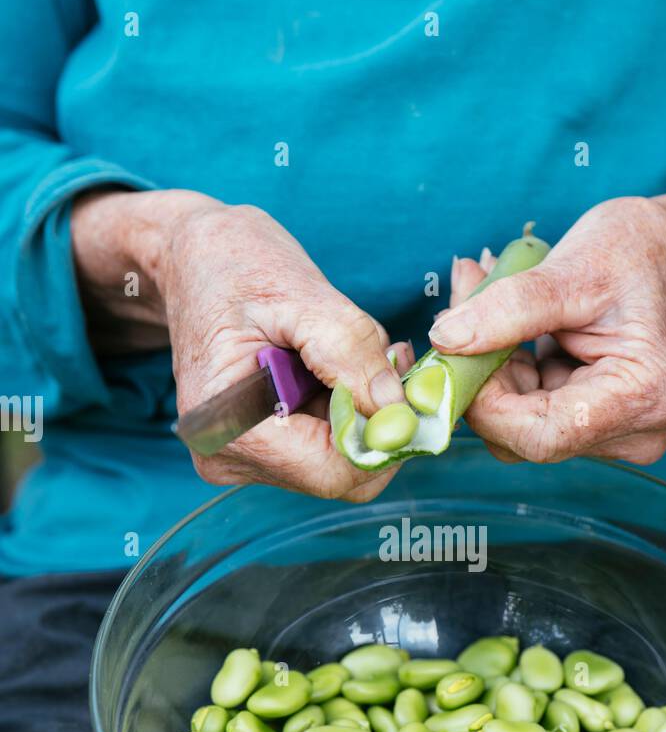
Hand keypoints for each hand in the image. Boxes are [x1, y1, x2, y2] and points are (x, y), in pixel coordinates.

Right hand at [72, 189, 407, 499]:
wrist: (191, 256)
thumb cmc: (234, 263)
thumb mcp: (299, 292)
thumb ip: (351, 351)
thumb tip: (398, 409)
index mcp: (229, 426)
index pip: (332, 472)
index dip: (383, 438)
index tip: (409, 387)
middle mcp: (229, 457)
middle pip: (339, 475)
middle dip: (377, 424)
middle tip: (392, 360)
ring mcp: (241, 457)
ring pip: (337, 460)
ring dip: (363, 412)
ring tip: (357, 351)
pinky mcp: (257, 448)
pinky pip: (322, 446)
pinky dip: (345, 410)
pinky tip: (339, 366)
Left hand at [430, 194, 665, 463]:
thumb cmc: (635, 253)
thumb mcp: (573, 268)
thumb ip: (510, 308)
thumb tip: (446, 339)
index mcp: (644, 396)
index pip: (543, 435)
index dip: (486, 403)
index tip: (454, 346)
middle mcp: (637, 433)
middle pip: (526, 436)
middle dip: (484, 378)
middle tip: (464, 303)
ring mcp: (615, 436)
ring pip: (519, 426)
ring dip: (491, 369)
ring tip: (488, 299)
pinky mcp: (592, 427)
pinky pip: (527, 414)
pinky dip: (507, 372)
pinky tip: (509, 326)